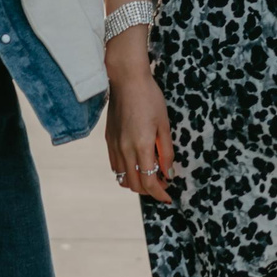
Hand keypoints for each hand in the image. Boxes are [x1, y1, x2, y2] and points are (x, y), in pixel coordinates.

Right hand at [105, 70, 177, 204]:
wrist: (126, 79)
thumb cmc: (149, 98)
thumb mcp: (164, 125)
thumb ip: (166, 152)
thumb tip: (168, 173)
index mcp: (141, 146)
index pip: (148, 182)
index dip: (159, 194)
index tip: (168, 196)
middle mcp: (124, 150)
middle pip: (134, 185)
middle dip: (150, 191)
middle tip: (162, 183)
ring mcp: (114, 145)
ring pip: (122, 178)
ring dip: (136, 183)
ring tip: (150, 174)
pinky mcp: (108, 140)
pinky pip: (115, 166)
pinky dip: (126, 172)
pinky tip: (137, 163)